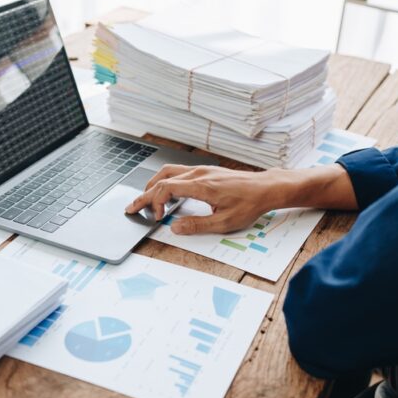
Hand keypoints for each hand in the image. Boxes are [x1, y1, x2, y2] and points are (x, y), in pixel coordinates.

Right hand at [124, 165, 281, 234]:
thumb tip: (175, 227)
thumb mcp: (224, 222)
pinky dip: (166, 181)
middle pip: (162, 178)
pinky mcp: (206, 171)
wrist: (265, 188)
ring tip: (146, 200)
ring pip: (168, 172)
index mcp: (201, 185)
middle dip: (144, 193)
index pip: (166, 188)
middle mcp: (198, 174)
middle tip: (132, 207)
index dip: (154, 203)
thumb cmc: (249, 204)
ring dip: (154, 185)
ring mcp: (202, 170)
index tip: (155, 217)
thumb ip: (197, 225)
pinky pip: (178, 172)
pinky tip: (167, 193)